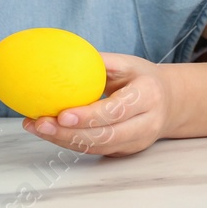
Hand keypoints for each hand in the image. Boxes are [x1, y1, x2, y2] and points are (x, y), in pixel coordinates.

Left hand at [22, 53, 170, 156]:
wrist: (170, 102)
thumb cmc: (142, 78)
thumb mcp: (128, 63)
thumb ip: (100, 61)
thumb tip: (62, 55)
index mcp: (148, 96)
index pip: (116, 110)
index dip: (89, 116)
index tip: (62, 115)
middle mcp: (146, 123)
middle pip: (105, 135)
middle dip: (69, 133)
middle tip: (39, 124)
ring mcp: (137, 142)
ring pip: (98, 147)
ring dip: (64, 140)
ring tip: (36, 127)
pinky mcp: (126, 152)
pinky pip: (96, 150)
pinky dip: (70, 143)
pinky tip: (49, 132)